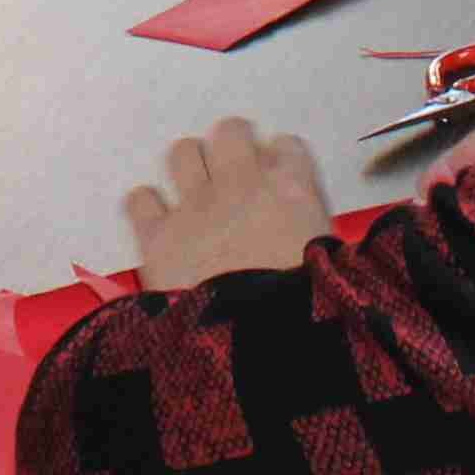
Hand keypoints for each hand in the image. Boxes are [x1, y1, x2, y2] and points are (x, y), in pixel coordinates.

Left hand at [124, 117, 327, 292]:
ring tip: (196, 191)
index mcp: (291, 190)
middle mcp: (241, 185)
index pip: (287, 147)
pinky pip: (141, 200)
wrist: (258, 341)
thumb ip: (314, 235)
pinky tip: (157, 221)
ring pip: (183, 153)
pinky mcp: (158, 237)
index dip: (280, 161)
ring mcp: (195, 207)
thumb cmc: (306, 309)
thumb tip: (305, 236)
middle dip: (233, 146)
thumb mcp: (333, 266)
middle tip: (235, 171)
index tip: (279, 177)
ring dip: (190, 167)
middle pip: (231, 133)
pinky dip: (147, 207)